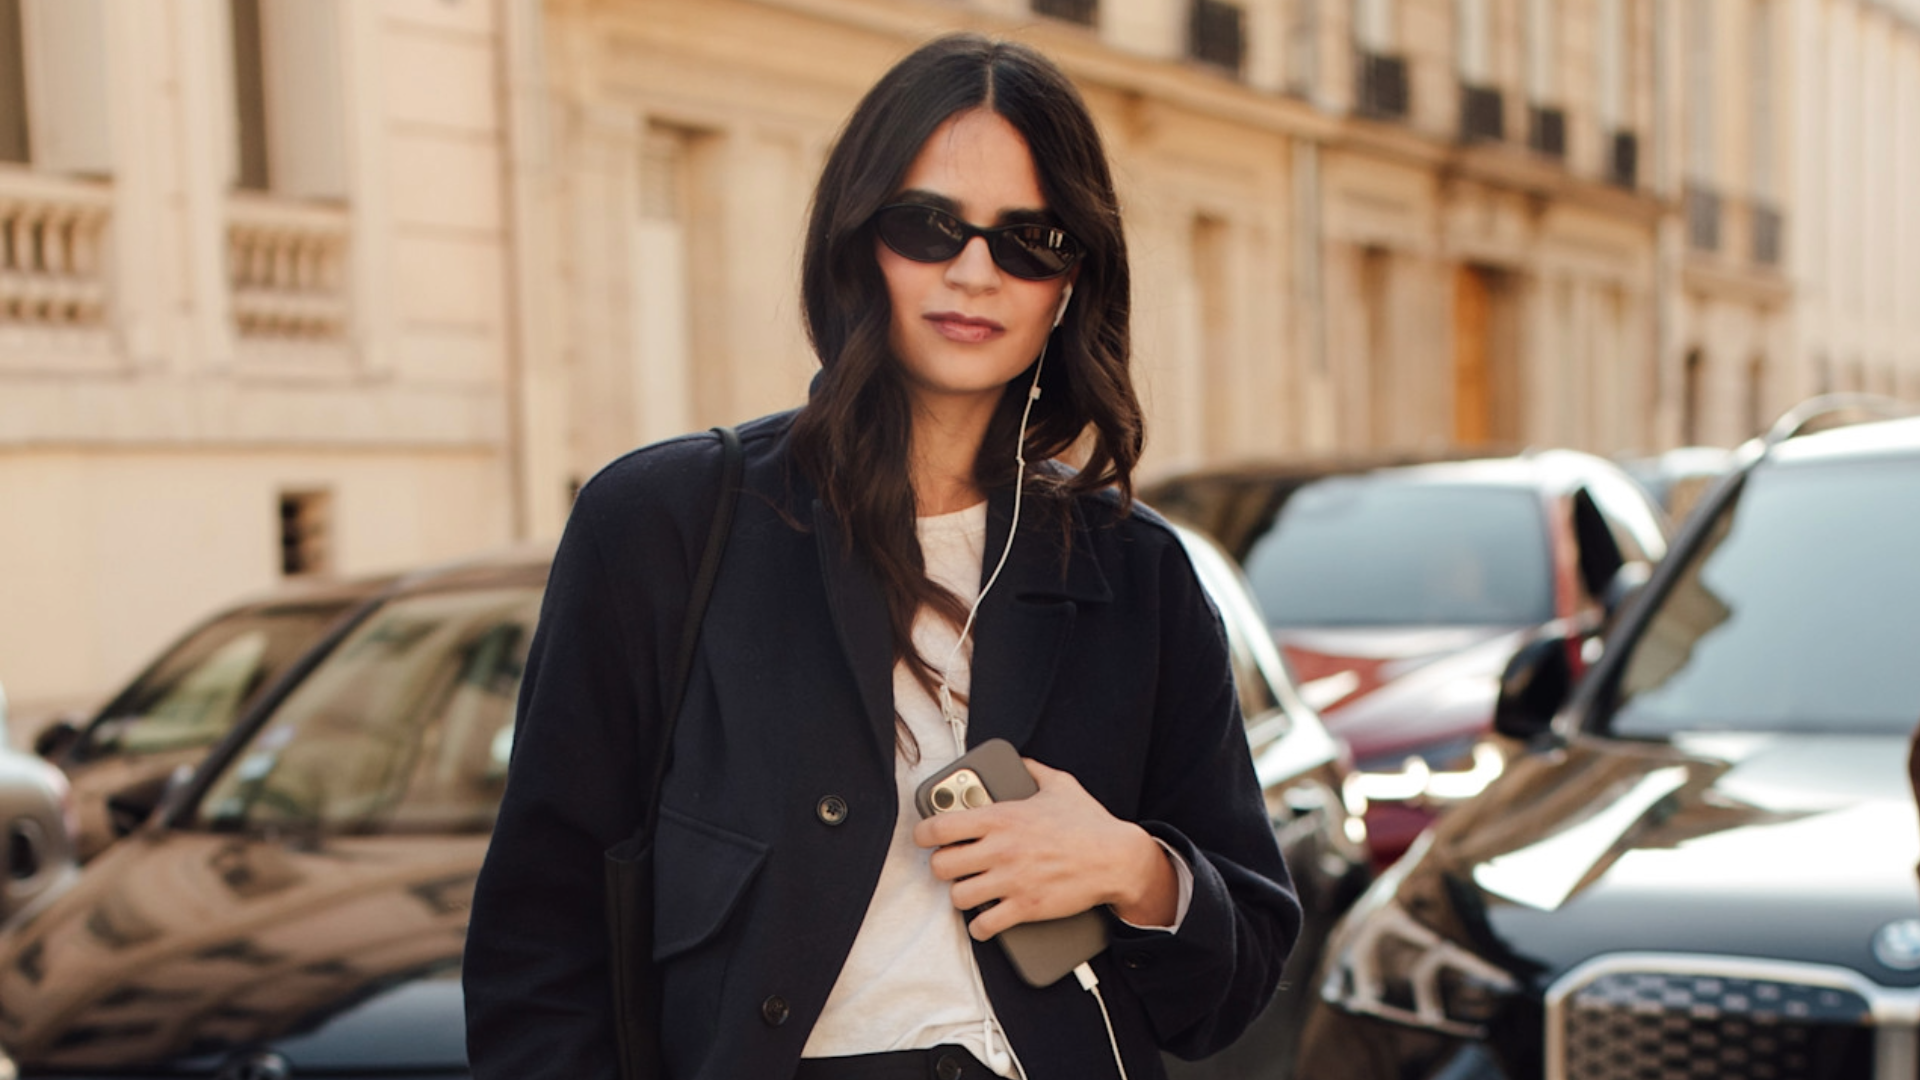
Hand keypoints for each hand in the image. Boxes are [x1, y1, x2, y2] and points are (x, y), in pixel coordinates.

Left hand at [912, 758, 1179, 939]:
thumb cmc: (1089, 822)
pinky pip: (984, 925)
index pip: (939, 826)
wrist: (1117, 859)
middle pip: (941, 865)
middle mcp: (1000, 850)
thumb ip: (1032, 770)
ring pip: (957, 897)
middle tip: (953, 865)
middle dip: (943, 866)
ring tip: (970, 891)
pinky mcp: (1025, 908)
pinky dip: (981, 926)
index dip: (923, 833)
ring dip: (961, 896)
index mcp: (1001, 817)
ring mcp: (1010, 881)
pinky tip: (985, 920)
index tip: (924, 837)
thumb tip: (1018, 760)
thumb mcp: (1060, 784)